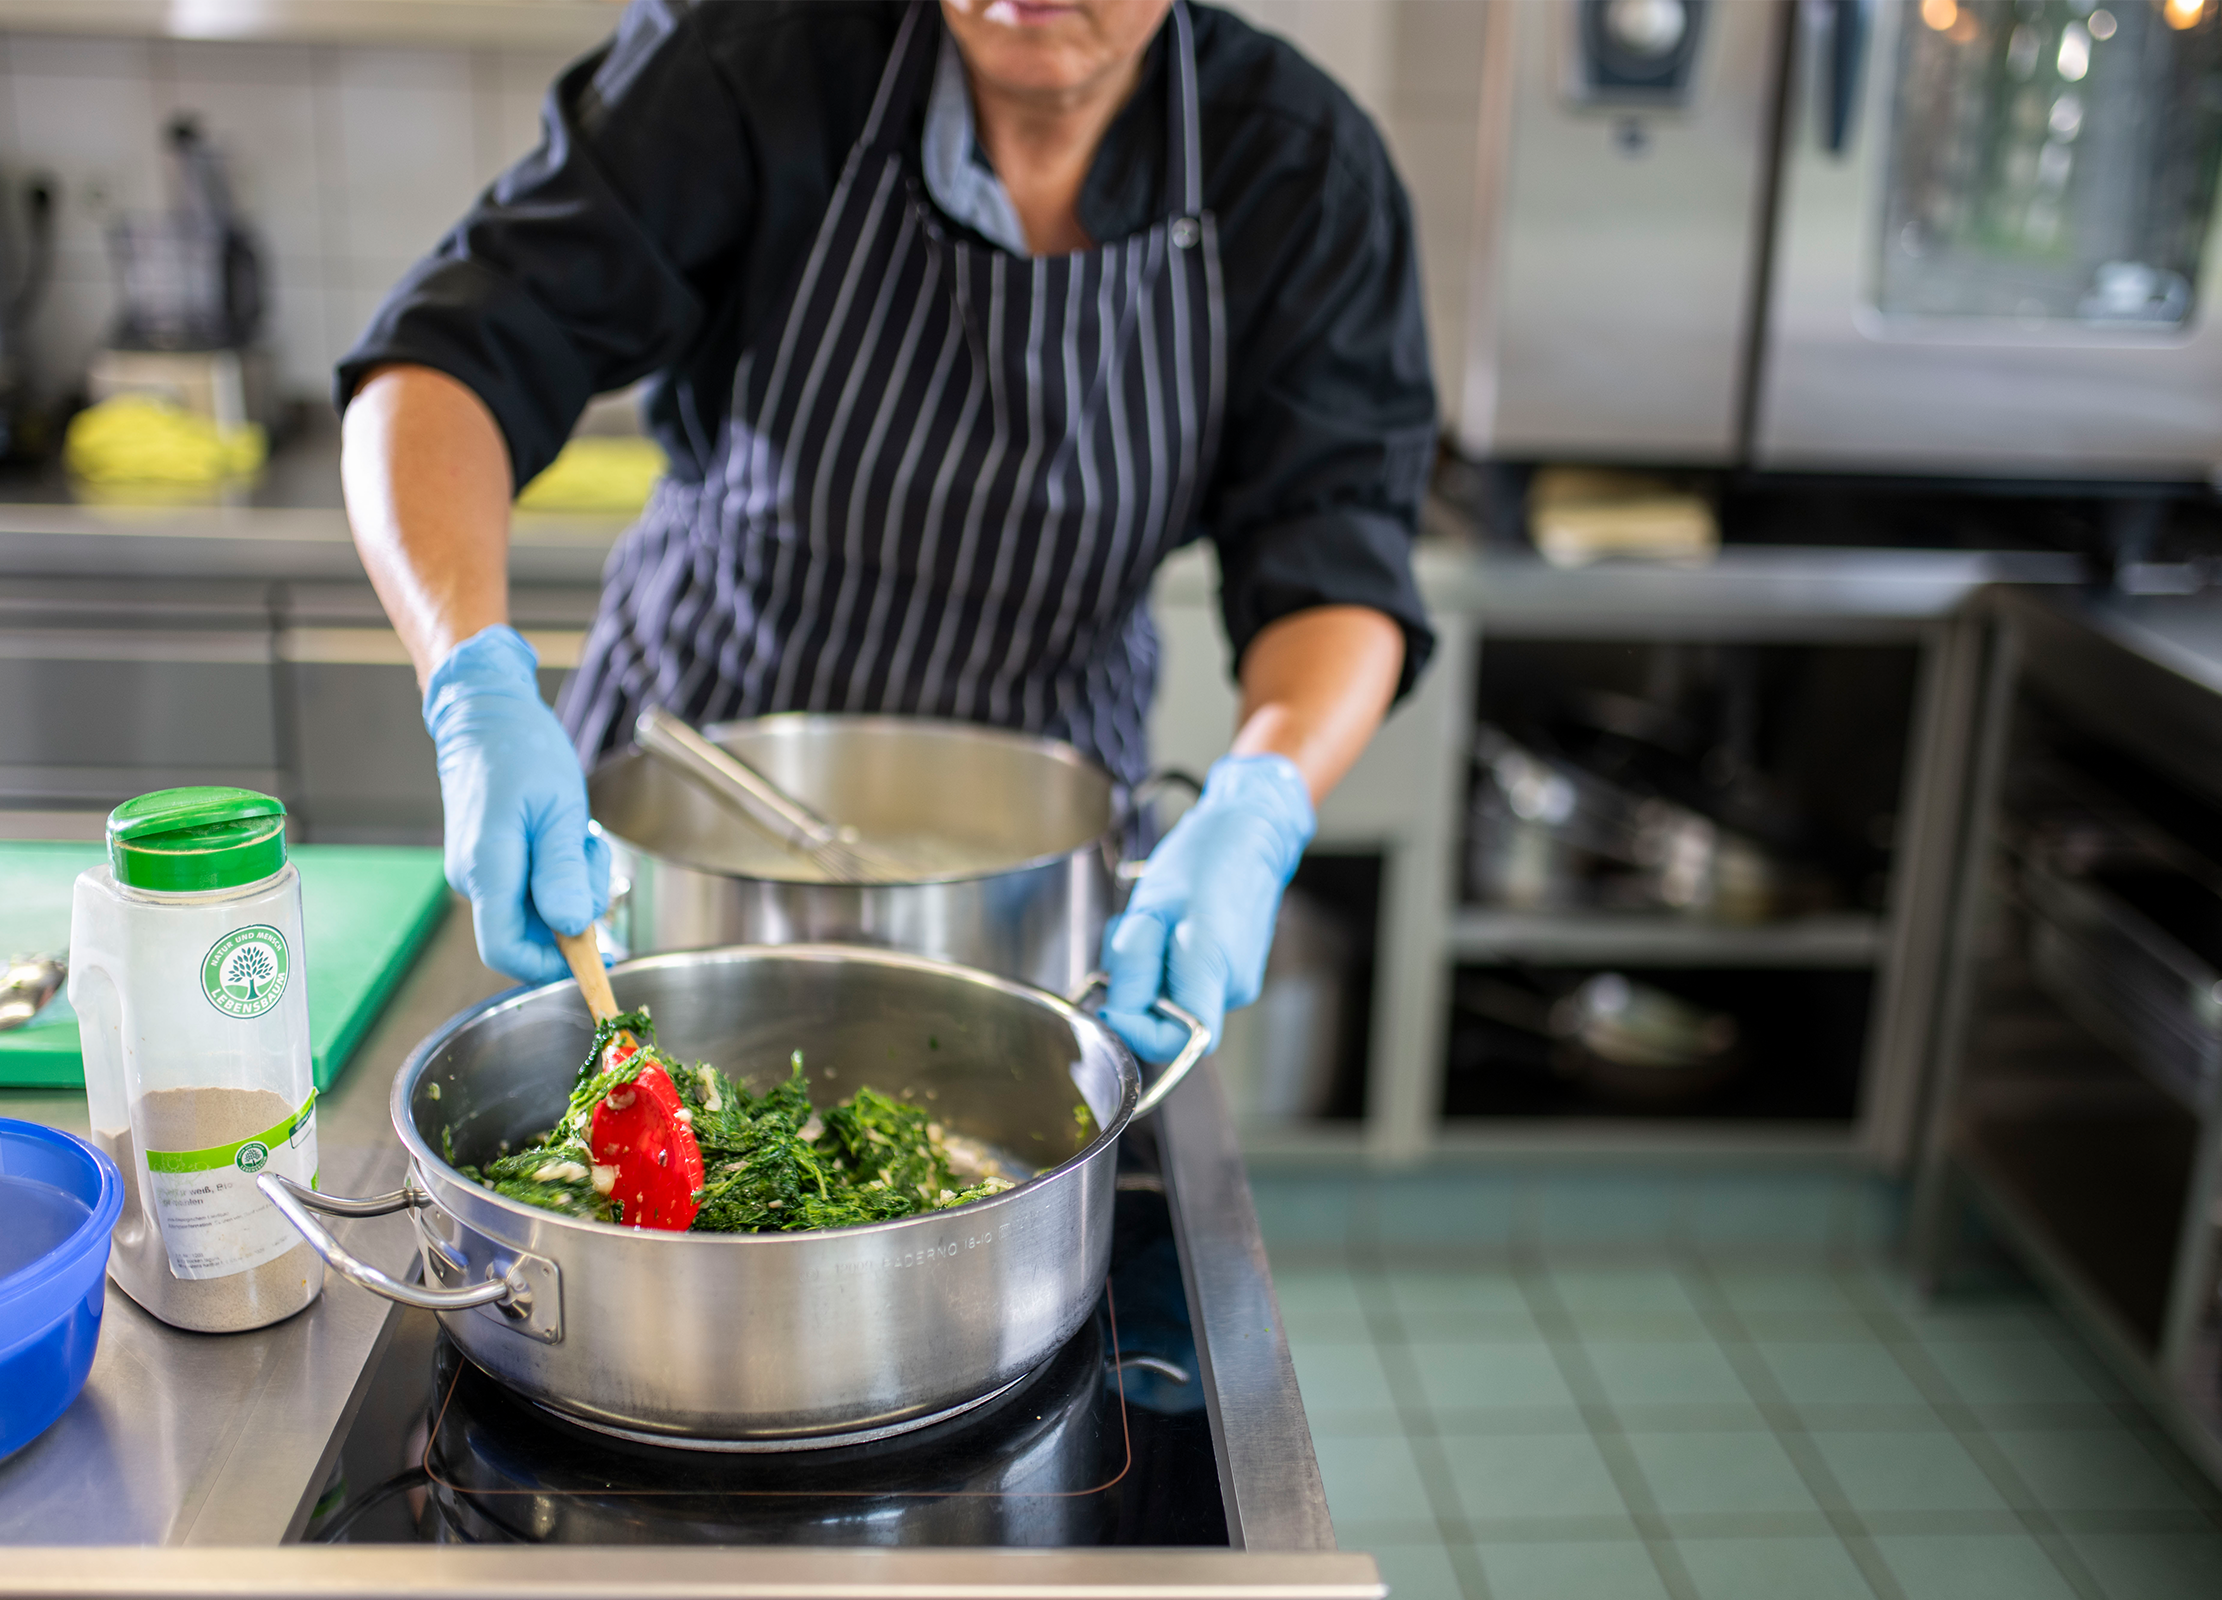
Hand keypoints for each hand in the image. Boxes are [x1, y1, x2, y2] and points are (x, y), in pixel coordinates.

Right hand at [424, 626, 610, 984]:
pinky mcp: (490, 859)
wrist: (488, 713)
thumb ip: (562, 873)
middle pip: (528, 933)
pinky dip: (558, 871)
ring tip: (580, 837)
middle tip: (592, 859)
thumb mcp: (558, 811)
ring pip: (535, 909)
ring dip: (571, 885)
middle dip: (574, 911)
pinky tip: (566, 835)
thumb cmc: (521, 750)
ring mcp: (479, 870)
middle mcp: (474, 878)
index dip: (551, 965)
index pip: (505, 950)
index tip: (597, 954)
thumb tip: (572, 928)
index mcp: (486, 869)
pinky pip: (530, 885)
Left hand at [1101, 754, 1315, 1062]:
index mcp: (1214, 971)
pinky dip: (1163, 962)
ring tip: (1147, 922)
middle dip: (1133, 989)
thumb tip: (1116, 1013)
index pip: (1177, 1044)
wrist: (1250, 832)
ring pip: (1173, 1001)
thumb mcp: (1150, 907)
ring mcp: (1236, 982)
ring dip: (1145, 970)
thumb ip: (1132, 966)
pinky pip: (1185, 983)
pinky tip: (1165, 926)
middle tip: (1126, 938)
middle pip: (1168, 1022)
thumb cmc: (1204, 859)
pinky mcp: (1232, 972)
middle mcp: (1232, 988)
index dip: (1135, 1033)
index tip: (1110, 1001)